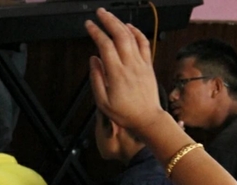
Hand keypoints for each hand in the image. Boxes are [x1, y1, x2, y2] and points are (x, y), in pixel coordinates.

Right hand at [85, 9, 165, 134]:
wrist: (148, 119)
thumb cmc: (125, 113)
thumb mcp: (103, 102)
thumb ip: (96, 79)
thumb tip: (93, 60)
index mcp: (116, 74)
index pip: (105, 46)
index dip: (96, 32)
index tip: (89, 25)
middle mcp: (130, 65)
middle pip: (119, 35)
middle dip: (108, 21)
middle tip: (99, 13)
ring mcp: (141, 64)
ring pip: (131, 37)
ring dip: (120, 23)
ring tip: (110, 16)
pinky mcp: (148, 65)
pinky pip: (144, 44)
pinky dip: (136, 32)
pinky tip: (129, 27)